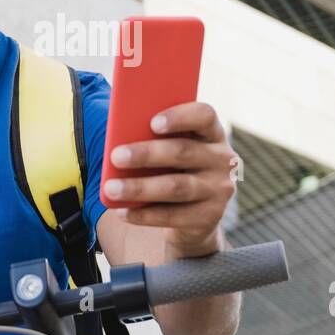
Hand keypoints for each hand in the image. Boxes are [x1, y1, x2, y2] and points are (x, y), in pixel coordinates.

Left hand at [105, 101, 237, 256]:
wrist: (191, 217)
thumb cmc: (170, 170)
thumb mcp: (168, 151)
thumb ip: (152, 138)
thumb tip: (118, 137)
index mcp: (212, 133)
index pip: (205, 116)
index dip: (180, 117)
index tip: (152, 123)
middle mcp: (222, 160)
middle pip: (183, 152)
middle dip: (147, 154)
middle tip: (116, 156)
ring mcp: (218, 190)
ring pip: (176, 187)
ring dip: (140, 187)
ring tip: (111, 188)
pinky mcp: (209, 218)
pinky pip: (173, 216)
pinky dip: (144, 214)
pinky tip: (122, 211)